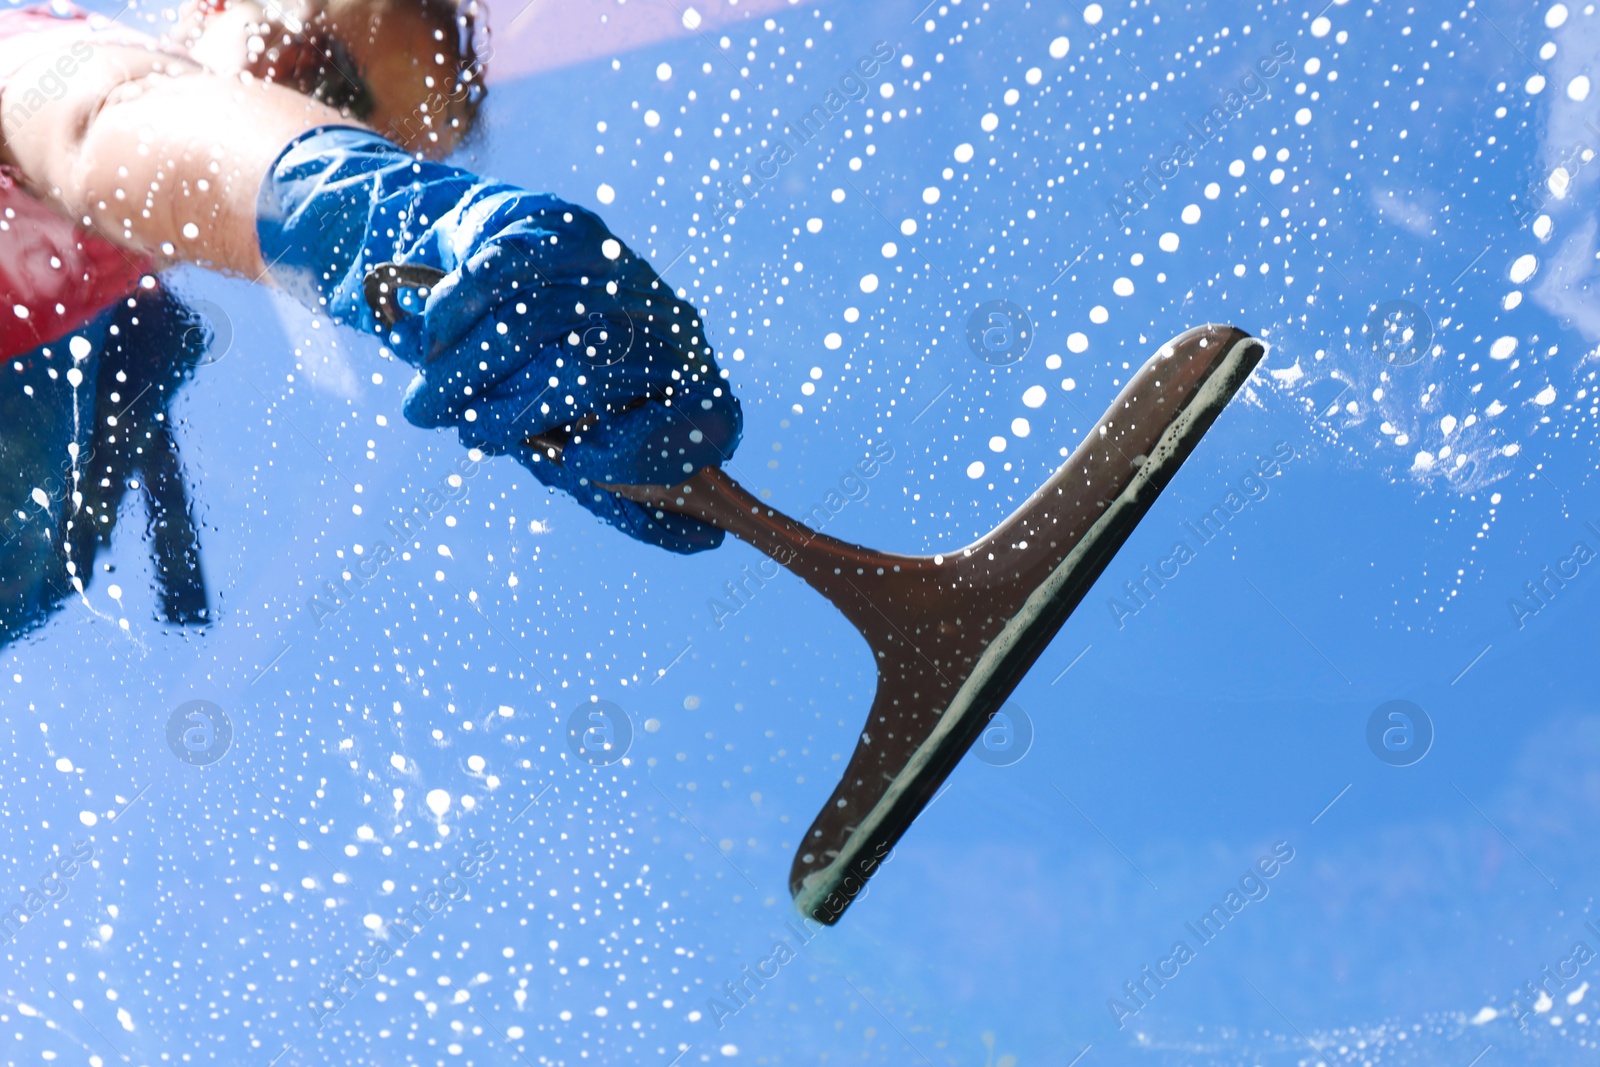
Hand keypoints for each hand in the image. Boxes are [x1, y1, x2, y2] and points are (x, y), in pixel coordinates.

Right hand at [257, 127, 740, 551]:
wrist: (497, 267)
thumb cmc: (552, 386)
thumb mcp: (589, 447)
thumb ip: (628, 496)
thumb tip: (703, 539)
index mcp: (691, 379)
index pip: (706, 420)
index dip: (640, 453)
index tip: (578, 466)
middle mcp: (665, 321)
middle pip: (589, 375)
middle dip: (514, 415)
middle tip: (470, 433)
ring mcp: (617, 271)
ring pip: (535, 328)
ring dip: (469, 373)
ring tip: (428, 405)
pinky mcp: (560, 228)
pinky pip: (500, 274)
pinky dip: (457, 315)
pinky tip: (433, 339)